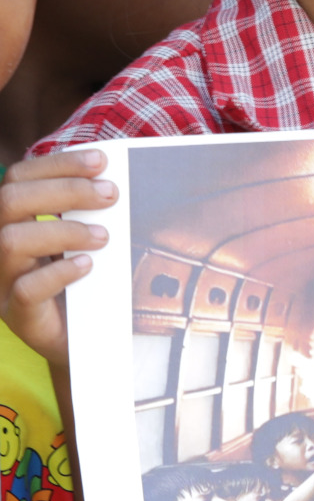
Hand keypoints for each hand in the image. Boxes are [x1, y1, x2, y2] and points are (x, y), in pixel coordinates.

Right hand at [0, 150, 115, 366]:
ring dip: (63, 230)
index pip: (18, 178)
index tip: (101, 161)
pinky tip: (88, 266)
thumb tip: (115, 179)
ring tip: (103, 236)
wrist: (83, 339)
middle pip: (9, 201)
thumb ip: (88, 212)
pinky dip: (59, 272)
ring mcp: (2, 281)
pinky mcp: (17, 314)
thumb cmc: (84, 282)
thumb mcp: (84, 240)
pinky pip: (26, 288)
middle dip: (64, 190)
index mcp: (12, 222)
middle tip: (110, 194)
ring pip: (10, 240)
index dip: (56, 164)